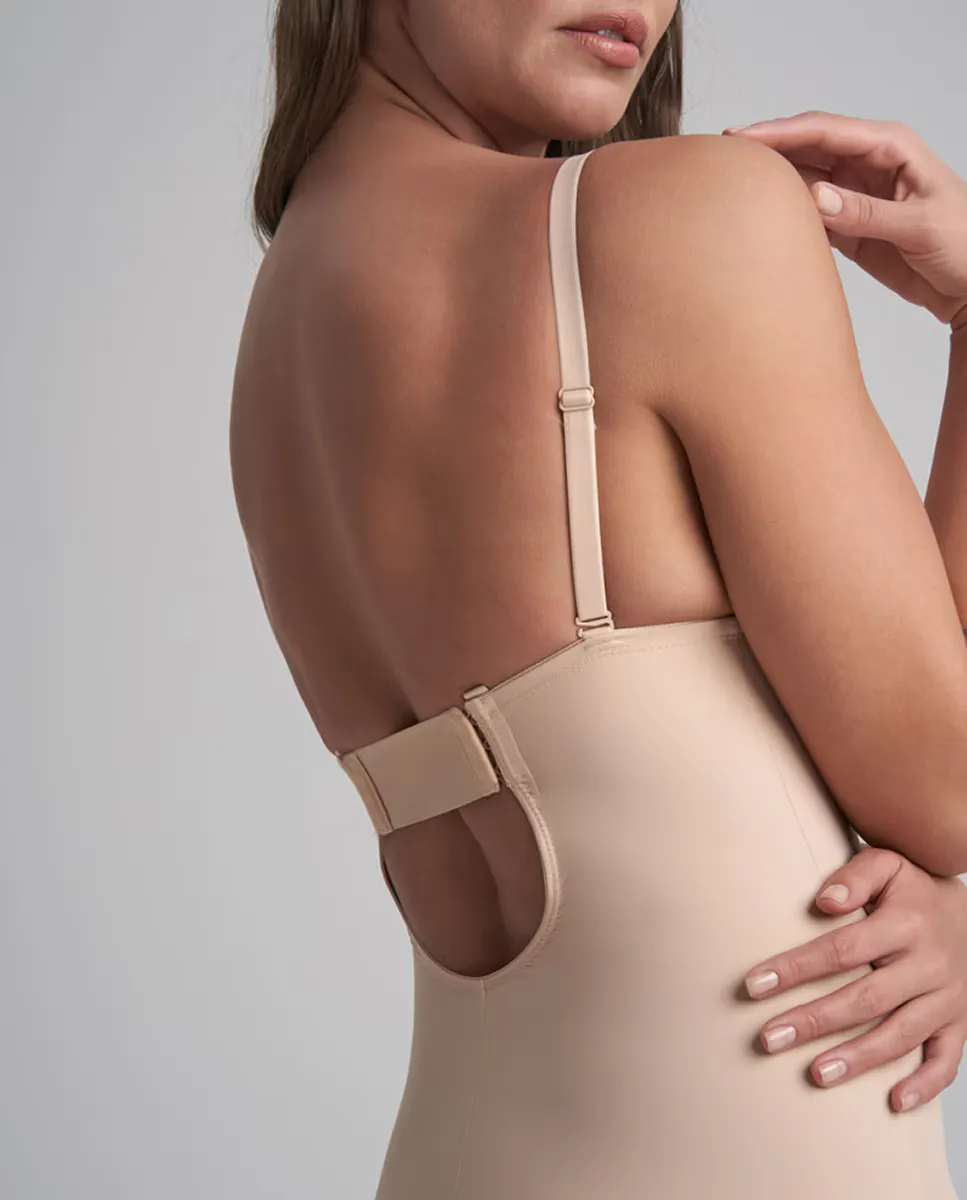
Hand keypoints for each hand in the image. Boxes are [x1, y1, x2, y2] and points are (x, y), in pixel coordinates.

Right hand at [723, 111, 966, 330]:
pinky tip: (762, 217)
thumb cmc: (963, 244)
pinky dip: (786, 214)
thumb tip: (815, 197)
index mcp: (891, 147)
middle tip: (727, 157)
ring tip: (736, 185)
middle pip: (808, 147)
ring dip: (774, 181)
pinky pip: (809, 213)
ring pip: (804, 178)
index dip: (781, 133)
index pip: (826, 131)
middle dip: (769, 149)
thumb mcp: (918, 226)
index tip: (743, 139)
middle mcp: (869, 163)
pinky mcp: (848, 224)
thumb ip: (866, 213)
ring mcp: (855, 193)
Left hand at [742, 845, 966, 1112]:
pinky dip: (925, 1085)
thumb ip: (855, 875)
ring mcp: (947, 998)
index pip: (841, 950)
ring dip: (858, 1059)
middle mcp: (929, 965)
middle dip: (814, 1021)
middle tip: (769, 1038)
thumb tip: (823, 900)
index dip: (796, 969)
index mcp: (905, 924)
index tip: (754, 985)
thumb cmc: (913, 889)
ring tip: (815, 1074)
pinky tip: (894, 1103)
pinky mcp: (960, 1022)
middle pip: (865, 999)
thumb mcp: (888, 865)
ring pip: (901, 1035)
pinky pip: (947, 1060)